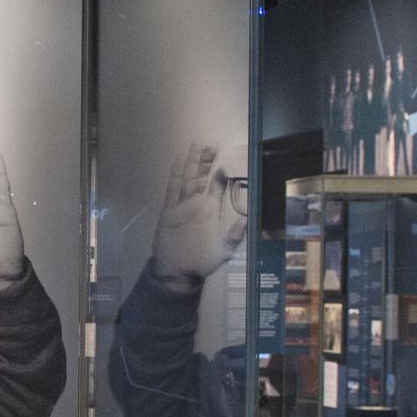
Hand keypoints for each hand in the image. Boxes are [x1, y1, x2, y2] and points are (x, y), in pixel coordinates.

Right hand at [151, 141, 243, 282]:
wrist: (177, 272)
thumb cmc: (201, 263)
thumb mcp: (223, 251)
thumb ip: (234, 236)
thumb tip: (246, 221)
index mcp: (211, 211)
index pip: (217, 187)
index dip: (222, 175)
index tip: (226, 165)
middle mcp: (198, 204)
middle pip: (202, 177)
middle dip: (206, 161)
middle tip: (211, 144)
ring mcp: (183, 205)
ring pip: (188, 178)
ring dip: (192, 162)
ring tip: (197, 145)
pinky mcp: (170, 210)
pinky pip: (173, 189)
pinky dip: (176, 174)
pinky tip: (179, 160)